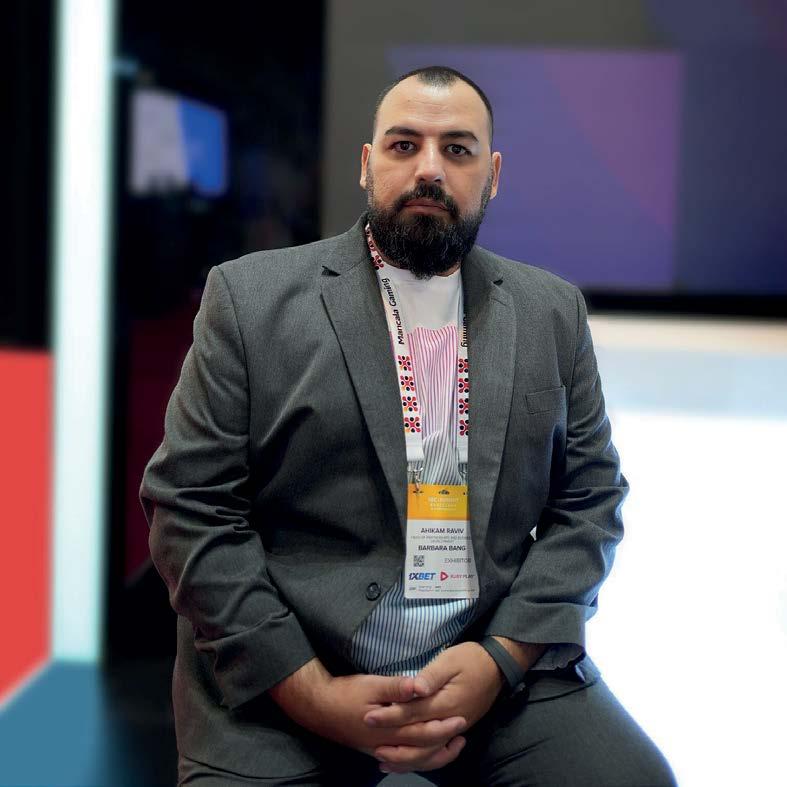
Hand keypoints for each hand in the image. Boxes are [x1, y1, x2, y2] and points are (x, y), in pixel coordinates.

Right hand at [269, 658, 466, 765]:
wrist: (319, 707)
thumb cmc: (346, 692)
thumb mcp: (370, 684)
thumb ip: (397, 687)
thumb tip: (420, 686)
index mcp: (389, 727)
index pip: (422, 731)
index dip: (443, 727)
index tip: (461, 718)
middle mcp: (387, 744)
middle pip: (422, 748)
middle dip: (444, 740)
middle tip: (463, 731)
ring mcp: (381, 749)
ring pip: (413, 760)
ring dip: (434, 755)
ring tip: (452, 746)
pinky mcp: (376, 749)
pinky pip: (402, 761)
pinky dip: (417, 760)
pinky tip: (424, 756)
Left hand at [362, 642, 504, 773]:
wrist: (498, 666)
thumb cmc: (471, 658)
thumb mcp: (450, 660)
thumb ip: (431, 676)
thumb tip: (415, 688)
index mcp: (445, 703)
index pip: (412, 714)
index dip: (389, 716)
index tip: (369, 717)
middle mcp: (450, 720)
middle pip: (418, 737)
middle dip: (392, 740)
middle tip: (369, 743)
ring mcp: (455, 728)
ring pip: (428, 751)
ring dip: (405, 757)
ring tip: (383, 759)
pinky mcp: (457, 729)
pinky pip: (437, 750)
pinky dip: (421, 758)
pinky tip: (407, 759)